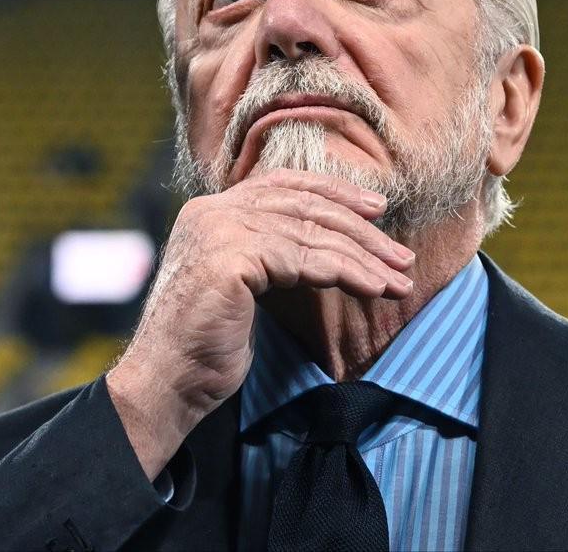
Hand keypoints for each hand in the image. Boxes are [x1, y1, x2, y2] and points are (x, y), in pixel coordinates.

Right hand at [106, 168, 414, 478]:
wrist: (166, 383)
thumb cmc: (205, 346)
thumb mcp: (242, 286)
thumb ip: (270, 254)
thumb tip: (327, 245)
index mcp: (210, 210)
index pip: (283, 185)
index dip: (334, 192)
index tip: (376, 210)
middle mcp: (212, 210)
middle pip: (304, 205)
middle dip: (361, 229)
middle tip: (401, 255)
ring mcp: (219, 229)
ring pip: (311, 232)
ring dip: (363, 257)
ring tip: (398, 280)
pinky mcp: (231, 256)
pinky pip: (305, 258)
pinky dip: (346, 273)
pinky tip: (371, 288)